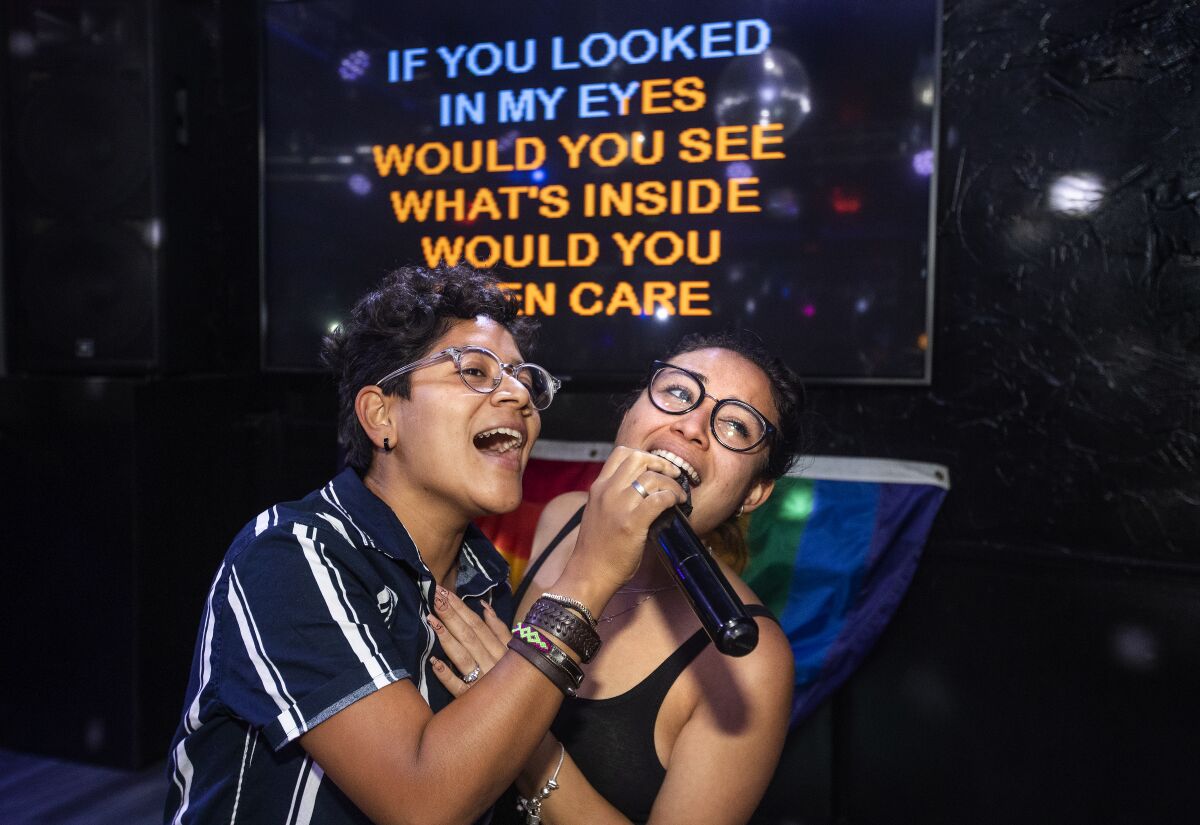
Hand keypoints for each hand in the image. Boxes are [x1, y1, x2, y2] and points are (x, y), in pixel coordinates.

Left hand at [428, 585, 510, 697]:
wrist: (522, 711)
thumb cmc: (515, 676)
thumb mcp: (513, 651)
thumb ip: (500, 629)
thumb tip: (485, 606)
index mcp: (501, 651)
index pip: (478, 625)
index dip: (461, 608)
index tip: (444, 593)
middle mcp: (492, 664)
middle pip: (469, 636)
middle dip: (451, 615)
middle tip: (435, 597)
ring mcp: (481, 682)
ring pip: (463, 657)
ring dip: (447, 638)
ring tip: (432, 620)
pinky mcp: (471, 700)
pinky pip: (458, 687)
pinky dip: (447, 675)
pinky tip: (434, 662)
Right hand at [555, 446, 684, 609]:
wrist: (588, 573)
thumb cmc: (596, 548)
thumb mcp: (598, 512)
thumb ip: (614, 496)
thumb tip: (644, 489)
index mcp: (598, 487)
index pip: (621, 453)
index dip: (644, 455)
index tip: (655, 467)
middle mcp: (607, 491)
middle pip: (639, 459)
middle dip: (661, 464)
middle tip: (672, 475)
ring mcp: (619, 506)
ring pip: (652, 478)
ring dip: (671, 484)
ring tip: (678, 495)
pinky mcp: (632, 523)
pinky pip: (659, 499)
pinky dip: (671, 497)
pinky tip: (675, 504)